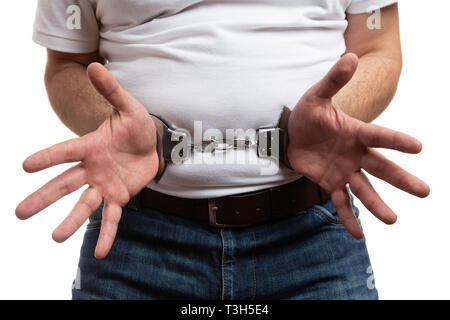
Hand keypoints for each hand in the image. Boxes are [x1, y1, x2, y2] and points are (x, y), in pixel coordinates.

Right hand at [15, 63, 158, 258]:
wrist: (153, 144)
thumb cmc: (136, 126)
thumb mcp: (128, 107)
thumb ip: (111, 90)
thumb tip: (95, 66)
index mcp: (91, 146)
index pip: (65, 152)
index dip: (47, 158)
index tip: (24, 166)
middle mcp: (92, 169)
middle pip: (65, 184)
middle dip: (44, 197)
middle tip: (19, 213)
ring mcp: (105, 185)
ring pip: (84, 204)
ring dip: (71, 221)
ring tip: (55, 238)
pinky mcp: (119, 197)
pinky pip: (112, 217)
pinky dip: (107, 234)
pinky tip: (101, 253)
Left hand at [287, 53, 429, 238]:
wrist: (290, 134)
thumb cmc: (307, 114)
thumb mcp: (316, 96)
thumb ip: (333, 80)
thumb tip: (350, 56)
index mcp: (355, 132)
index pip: (379, 136)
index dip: (397, 141)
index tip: (419, 147)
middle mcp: (354, 153)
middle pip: (380, 167)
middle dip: (401, 179)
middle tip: (425, 192)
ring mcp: (344, 170)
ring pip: (363, 189)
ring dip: (377, 204)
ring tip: (393, 220)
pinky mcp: (330, 183)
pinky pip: (341, 202)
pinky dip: (348, 217)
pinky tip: (358, 235)